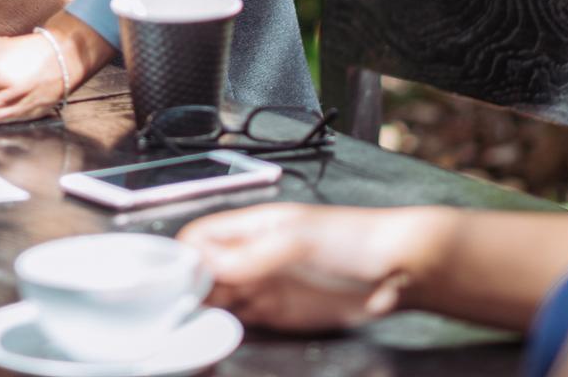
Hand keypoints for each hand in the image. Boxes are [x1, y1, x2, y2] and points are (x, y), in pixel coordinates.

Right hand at [178, 204, 434, 331]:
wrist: (397, 269)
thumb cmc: (351, 239)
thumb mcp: (296, 242)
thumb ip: (249, 255)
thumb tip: (204, 264)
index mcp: (248, 227)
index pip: (198, 239)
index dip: (181, 259)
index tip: (170, 285)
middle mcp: (250, 256)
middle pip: (203, 273)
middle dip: (187, 292)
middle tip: (176, 318)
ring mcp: (264, 286)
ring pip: (218, 300)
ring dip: (204, 315)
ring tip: (193, 333)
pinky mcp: (278, 315)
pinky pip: (242, 323)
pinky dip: (226, 332)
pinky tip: (219, 340)